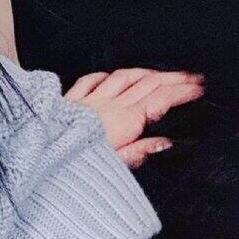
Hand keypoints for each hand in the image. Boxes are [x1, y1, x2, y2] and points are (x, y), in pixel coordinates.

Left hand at [64, 66, 204, 168]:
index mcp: (124, 122)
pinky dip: (105, 76)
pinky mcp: (70, 102)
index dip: (181, 92)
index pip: (160, 100)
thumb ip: (140, 151)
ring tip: (160, 73)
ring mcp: (89, 101)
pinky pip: (90, 80)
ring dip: (145, 72)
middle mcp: (108, 106)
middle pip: (147, 83)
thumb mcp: (115, 165)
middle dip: (173, 77)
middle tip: (191, 76)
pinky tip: (110, 76)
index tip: (198, 88)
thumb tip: (165, 142)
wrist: (39, 157)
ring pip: (122, 77)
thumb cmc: (75, 165)